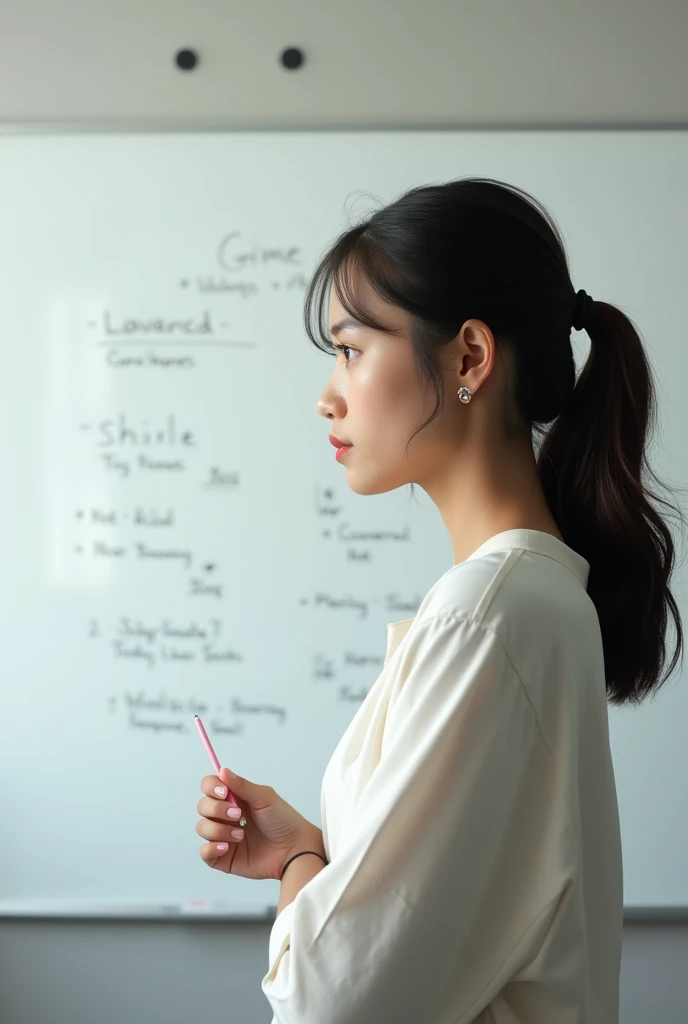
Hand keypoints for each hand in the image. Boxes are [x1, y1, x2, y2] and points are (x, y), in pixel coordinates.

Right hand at [196, 767, 324, 880]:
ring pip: (201, 827)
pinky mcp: (222, 857)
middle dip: (216, 809)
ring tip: (241, 835)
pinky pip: (204, 852)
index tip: (223, 792)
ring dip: (218, 829)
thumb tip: (222, 770)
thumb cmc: (283, 821)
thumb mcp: (264, 798)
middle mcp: (225, 816)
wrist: (294, 849)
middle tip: (238, 814)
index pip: (209, 786)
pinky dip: (211, 848)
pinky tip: (227, 847)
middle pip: (202, 806)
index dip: (211, 787)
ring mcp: (222, 836)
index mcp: (234, 798)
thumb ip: (242, 785)